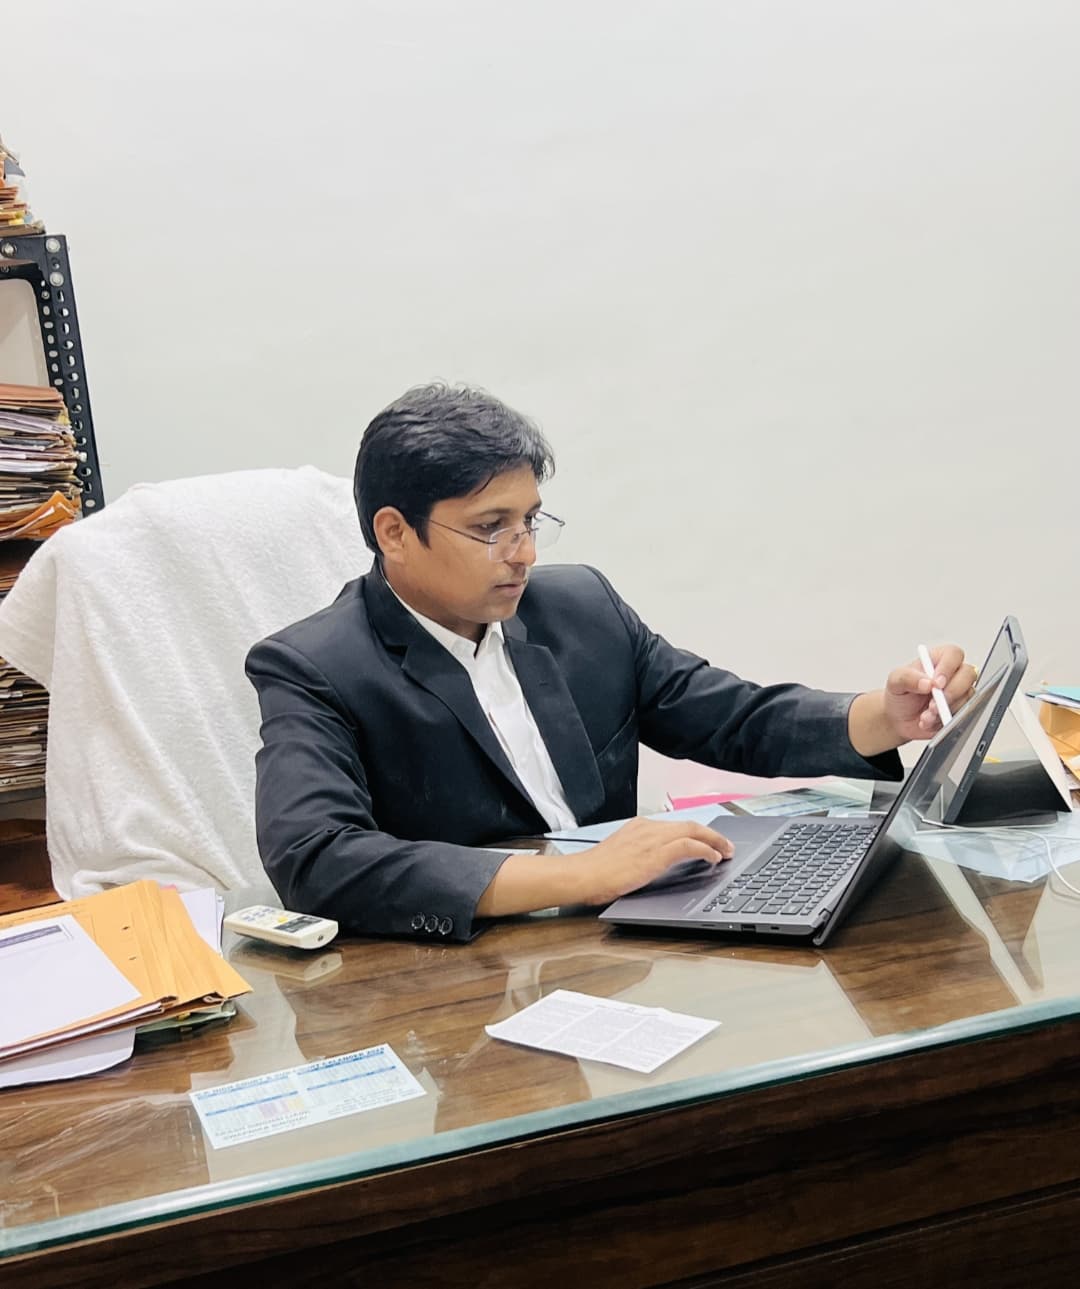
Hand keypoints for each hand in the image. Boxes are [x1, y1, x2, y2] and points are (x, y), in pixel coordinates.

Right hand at [576, 816, 733, 906]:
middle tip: (727, 846)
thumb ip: (642, 853)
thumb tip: (660, 862)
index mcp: (640, 826)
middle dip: (712, 834)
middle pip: (689, 824)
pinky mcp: (655, 853)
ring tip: (726, 852)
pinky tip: (713, 858)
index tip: (709, 841)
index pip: (676, 825)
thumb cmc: (596, 872)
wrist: (582, 875)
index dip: (697, 833)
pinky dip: (705, 850)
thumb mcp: (622, 855)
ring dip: (714, 841)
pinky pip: (689, 845)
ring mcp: (652, 838)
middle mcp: (648, 827)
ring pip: (693, 831)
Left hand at [883, 643, 977, 742]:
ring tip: (925, 715)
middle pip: (968, 674)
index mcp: (937, 659)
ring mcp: (958, 691)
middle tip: (933, 704)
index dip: (948, 668)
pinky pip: (963, 714)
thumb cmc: (900, 695)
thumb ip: (907, 678)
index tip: (937, 683)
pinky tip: (930, 721)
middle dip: (951, 692)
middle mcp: (951, 673)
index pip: (953, 654)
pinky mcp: (961, 709)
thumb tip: (927, 682)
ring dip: (945, 709)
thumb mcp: (895, 682)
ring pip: (966, 696)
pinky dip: (945, 720)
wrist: (899, 720)